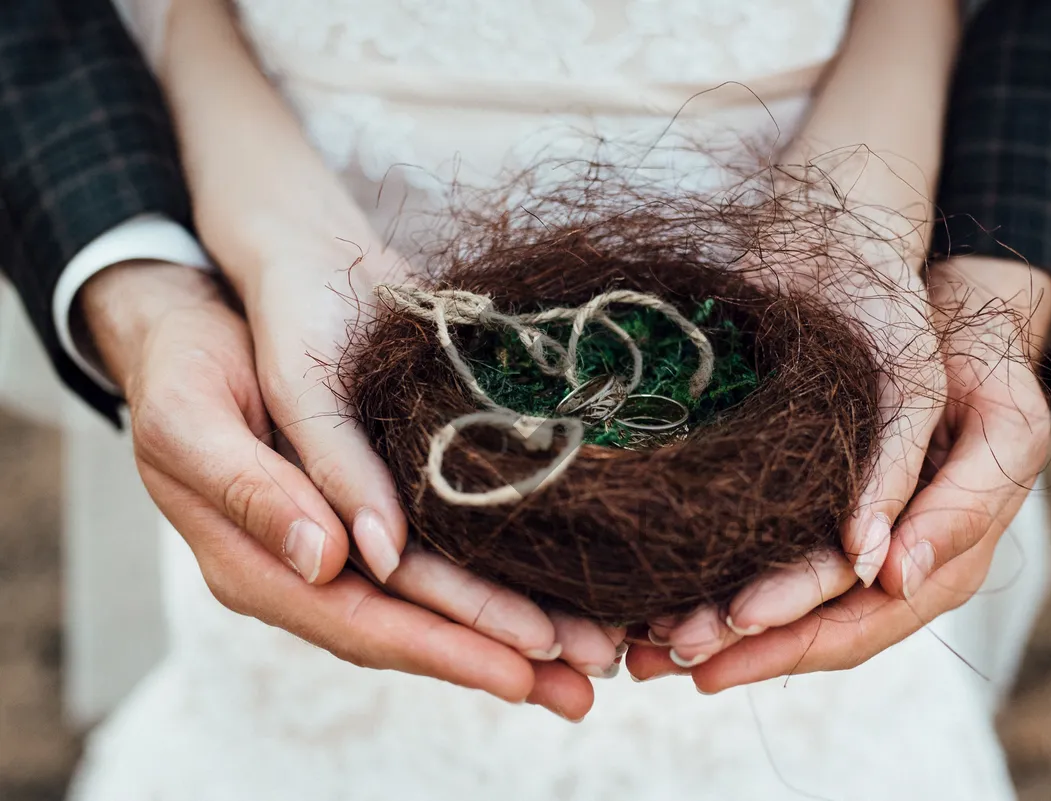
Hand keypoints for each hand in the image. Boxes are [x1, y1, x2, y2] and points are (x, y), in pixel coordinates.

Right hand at [214, 222, 621, 682]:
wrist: (201, 319)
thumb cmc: (185, 367)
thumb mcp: (193, 420)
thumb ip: (252, 491)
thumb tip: (330, 559)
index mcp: (259, 566)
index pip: (364, 623)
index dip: (445, 647)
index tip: (522, 666)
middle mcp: (313, 567)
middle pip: (419, 626)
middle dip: (504, 655)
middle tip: (591, 678)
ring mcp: (350, 540)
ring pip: (443, 598)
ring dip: (519, 626)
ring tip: (596, 650)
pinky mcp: (382, 505)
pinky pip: (447, 553)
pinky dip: (502, 572)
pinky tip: (558, 585)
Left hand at [629, 256, 1050, 686]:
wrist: (964, 345)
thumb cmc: (986, 376)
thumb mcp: (1004, 430)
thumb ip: (963, 506)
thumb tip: (896, 578)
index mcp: (943, 565)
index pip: (860, 617)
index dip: (798, 628)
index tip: (736, 622)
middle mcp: (894, 579)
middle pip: (807, 631)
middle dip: (736, 647)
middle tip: (660, 651)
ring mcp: (856, 562)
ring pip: (783, 618)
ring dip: (713, 636)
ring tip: (642, 646)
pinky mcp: (822, 535)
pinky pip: (771, 579)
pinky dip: (718, 595)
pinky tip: (660, 609)